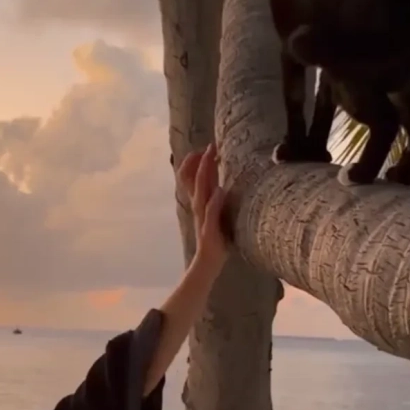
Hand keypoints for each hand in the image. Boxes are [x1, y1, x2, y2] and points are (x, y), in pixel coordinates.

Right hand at [178, 144, 230, 270]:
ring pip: (200, 193)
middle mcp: (198, 209)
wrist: (208, 263)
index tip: (203, 148)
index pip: (190, 178)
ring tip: (210, 159)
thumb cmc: (215, 238)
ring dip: (204, 174)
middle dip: (201, 162)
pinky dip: (214, 201)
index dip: (193, 162)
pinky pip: (210, 214)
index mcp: (199, 204)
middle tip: (209, 146)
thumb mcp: (214, 214)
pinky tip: (219, 191)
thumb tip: (219, 180)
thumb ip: (214, 198)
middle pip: (195, 181)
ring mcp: (202, 219)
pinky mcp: (209, 231)